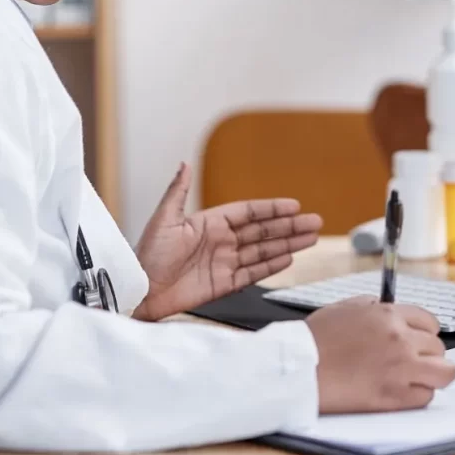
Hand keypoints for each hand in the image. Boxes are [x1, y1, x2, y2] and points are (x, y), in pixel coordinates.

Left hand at [132, 163, 322, 321]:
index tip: (294, 205)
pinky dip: (271, 267)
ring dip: (287, 245)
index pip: (248, 213)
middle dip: (289, 227)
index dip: (271, 209)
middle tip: (315, 222)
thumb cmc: (146, 254)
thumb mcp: (163, 220)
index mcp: (209, 222)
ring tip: (311, 239)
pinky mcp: (223, 284)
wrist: (139, 290)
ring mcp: (223, 263)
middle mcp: (220, 241)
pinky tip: (289, 259)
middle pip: (262, 231)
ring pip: (263, 251)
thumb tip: (184, 163)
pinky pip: (252, 273)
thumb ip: (178, 192)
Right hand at [306, 297, 454, 412]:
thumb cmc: (315, 339)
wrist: (301, 368)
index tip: (420, 341)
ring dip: (433, 375)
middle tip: (411, 362)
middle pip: (438, 348)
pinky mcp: (397, 397)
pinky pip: (426, 397)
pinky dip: (417, 396)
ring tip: (417, 379)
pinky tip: (400, 392)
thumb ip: (370, 306)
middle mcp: (400, 339)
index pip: (430, 322)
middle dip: (427, 354)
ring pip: (444, 373)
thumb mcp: (342, 307)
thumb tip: (385, 309)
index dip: (425, 333)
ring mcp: (401, 368)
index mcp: (387, 315)